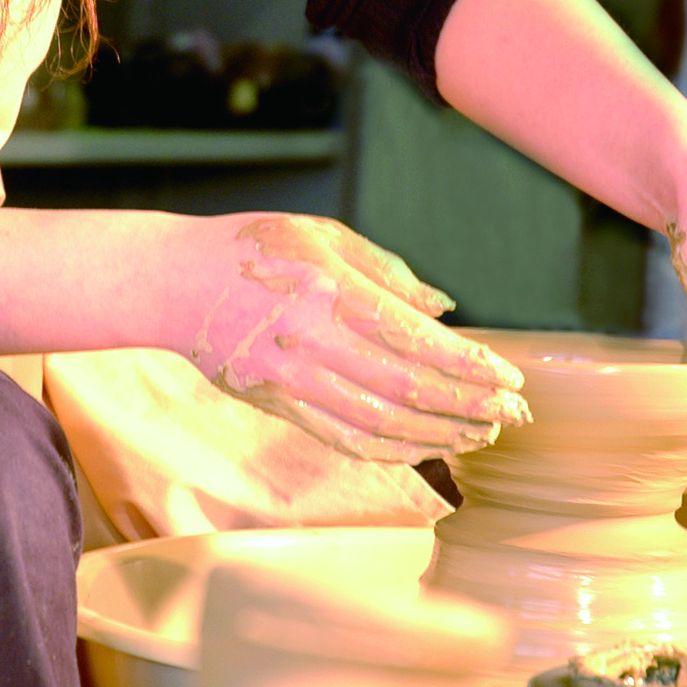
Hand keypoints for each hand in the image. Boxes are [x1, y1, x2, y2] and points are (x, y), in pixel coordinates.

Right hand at [178, 214, 529, 463]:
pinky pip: (345, 438)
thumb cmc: (253, 247)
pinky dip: (392, 450)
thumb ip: (388, 273)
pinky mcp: (279, 404)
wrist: (174, 283)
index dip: (473, 368)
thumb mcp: (324, 236)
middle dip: (471, 407)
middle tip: (513, 414)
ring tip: (478, 435)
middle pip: (411, 390)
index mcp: (334, 291)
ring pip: (383, 425)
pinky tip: (423, 448)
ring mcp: (295, 380)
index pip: (420, 342)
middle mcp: (316, 342)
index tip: (510, 378)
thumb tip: (445, 311)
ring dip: (439, 436)